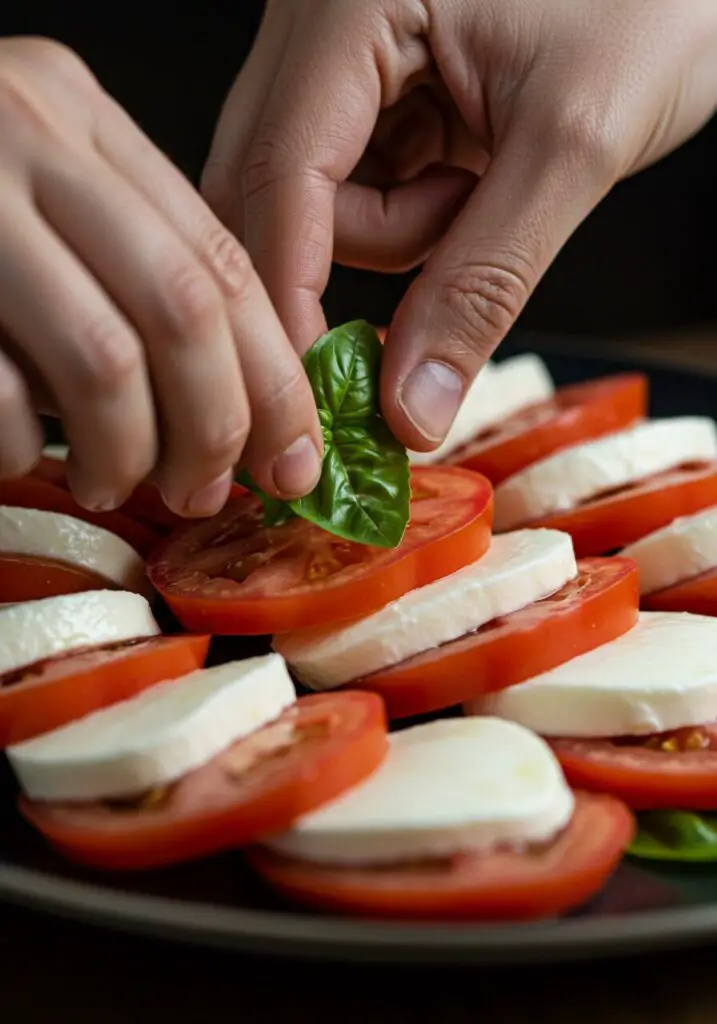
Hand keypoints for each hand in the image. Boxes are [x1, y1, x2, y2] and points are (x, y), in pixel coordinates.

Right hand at [0, 37, 322, 514]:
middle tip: (212, 491)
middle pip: (182, 307)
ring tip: (124, 487)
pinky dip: (25, 443)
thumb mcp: (43, 209)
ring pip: (103, 356)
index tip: (294, 457)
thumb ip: (129, 271)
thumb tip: (241, 405)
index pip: (220, 258)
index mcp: (78, 117)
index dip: (273, 375)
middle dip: (219, 425)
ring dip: (131, 450)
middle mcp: (25, 132)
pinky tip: (26, 457)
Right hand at [204, 0, 716, 452]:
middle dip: (344, 262)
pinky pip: (350, 194)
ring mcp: (339, 57)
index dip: (291, 293)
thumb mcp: (572, 146)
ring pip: (309, 207)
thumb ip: (483, 282)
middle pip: (268, 193)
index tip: (313, 392)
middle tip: (427, 297)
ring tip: (480, 192)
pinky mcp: (371, 93)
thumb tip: (409, 405)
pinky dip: (404, 221)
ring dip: (393, 240)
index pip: (278, 170)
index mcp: (349, 2)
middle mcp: (318, 23)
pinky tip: (463, 184)